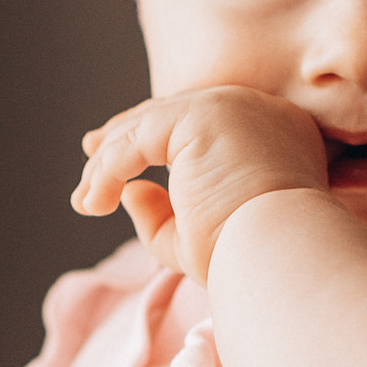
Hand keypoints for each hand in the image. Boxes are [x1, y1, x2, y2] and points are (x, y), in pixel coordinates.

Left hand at [74, 88, 328, 282]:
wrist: (280, 258)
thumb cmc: (251, 260)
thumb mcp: (200, 237)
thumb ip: (164, 213)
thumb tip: (130, 192)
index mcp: (272, 134)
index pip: (202, 125)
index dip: (155, 137)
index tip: (116, 157)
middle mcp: (256, 110)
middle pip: (173, 114)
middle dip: (124, 134)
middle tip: (89, 152)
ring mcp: (231, 106)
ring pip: (150, 125)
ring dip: (108, 163)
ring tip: (86, 202)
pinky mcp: (203, 115)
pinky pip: (138, 137)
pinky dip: (109, 168)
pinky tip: (95, 201)